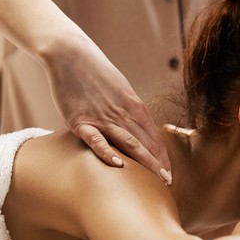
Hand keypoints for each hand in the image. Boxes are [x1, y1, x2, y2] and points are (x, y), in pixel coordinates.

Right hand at [44, 36, 171, 182]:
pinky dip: (107, 151)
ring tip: (156, 181)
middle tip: (168, 184)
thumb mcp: (120, 90)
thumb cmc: (95, 73)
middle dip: (159, 165)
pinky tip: (118, 164)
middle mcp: (123, 113)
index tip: (169, 175)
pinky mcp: (80, 120)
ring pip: (129, 143)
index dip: (164, 157)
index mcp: (135, 106)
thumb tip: (137, 130)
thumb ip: (129, 111)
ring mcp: (102, 117)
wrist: (70, 54)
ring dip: (145, 163)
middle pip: (146, 143)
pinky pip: (96, 139)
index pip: (154, 137)